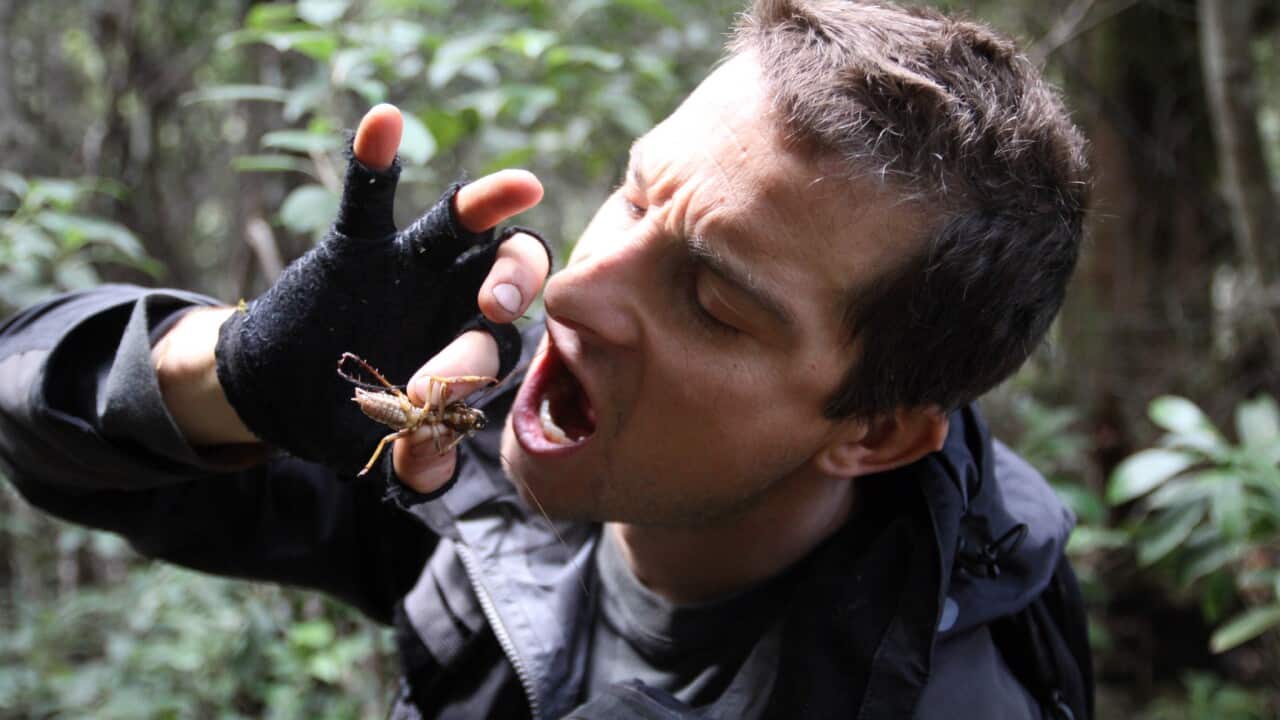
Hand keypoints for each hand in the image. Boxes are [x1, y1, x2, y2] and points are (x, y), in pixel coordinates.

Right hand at [213, 103, 547, 476]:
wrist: (285, 389)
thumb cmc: (354, 418)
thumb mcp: (384, 448)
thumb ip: (417, 461)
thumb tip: (429, 472)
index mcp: (473, 346)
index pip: (507, 341)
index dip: (490, 358)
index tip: (450, 391)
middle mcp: (455, 299)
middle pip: (510, 270)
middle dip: (517, 279)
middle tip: (497, 303)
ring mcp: (411, 267)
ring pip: (458, 225)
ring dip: (487, 206)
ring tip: (519, 186)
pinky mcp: (357, 245)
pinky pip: (367, 196)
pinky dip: (373, 158)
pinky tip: (384, 119)